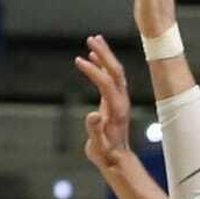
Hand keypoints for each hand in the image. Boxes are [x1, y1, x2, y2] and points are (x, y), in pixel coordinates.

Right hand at [74, 34, 131, 172]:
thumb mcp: (98, 146)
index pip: (106, 82)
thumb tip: (93, 115)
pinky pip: (111, 78)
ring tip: (94, 40)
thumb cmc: (105, 154)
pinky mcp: (115, 100)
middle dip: (104, 53)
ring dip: (105, 55)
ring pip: (115, 71)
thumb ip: (95, 131)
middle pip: (115, 71)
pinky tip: (94, 58)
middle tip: (91, 39)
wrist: (117, 159)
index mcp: (117, 109)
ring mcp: (120, 99)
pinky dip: (103, 65)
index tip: (78, 60)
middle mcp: (121, 100)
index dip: (93, 70)